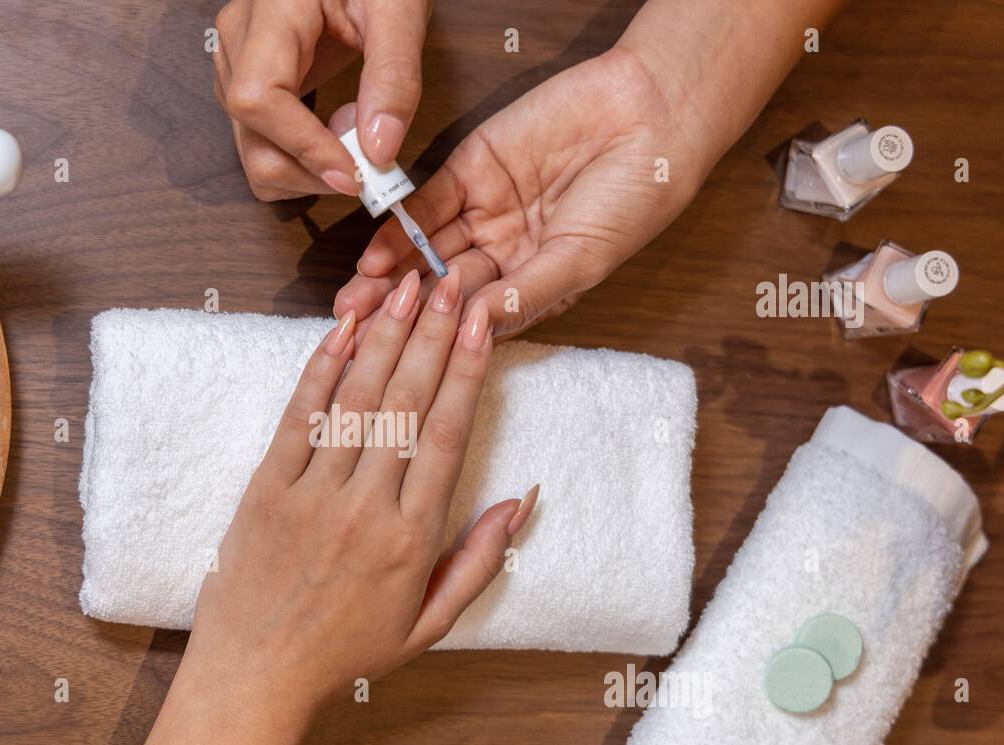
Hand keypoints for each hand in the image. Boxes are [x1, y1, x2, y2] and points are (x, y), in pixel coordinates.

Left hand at [76, 267, 538, 744]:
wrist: (255, 676)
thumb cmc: (346, 652)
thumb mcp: (429, 625)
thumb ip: (478, 561)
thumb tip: (522, 501)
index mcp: (410, 538)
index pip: (446, 435)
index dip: (465, 371)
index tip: (481, 322)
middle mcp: (363, 506)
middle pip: (405, 403)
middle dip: (430, 335)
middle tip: (449, 281)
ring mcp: (311, 494)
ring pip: (355, 401)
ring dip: (381, 338)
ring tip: (403, 288)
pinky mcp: (266, 490)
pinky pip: (297, 419)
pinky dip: (319, 371)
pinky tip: (340, 331)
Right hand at [212, 0, 431, 199]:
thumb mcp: (399, 10)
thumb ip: (394, 76)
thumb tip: (379, 149)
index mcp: (272, 9)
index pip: (259, 97)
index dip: (303, 147)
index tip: (353, 174)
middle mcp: (239, 38)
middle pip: (250, 135)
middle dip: (308, 172)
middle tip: (364, 172)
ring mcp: (235, 62)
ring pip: (251, 150)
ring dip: (304, 173)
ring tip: (352, 147)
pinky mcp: (246, 82)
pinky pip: (259, 143)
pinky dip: (298, 163)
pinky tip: (332, 142)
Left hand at [334, 47, 710, 337]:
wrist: (649, 114)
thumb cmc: (633, 198)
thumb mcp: (581, 258)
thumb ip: (526, 293)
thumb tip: (475, 330)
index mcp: (533, 289)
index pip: (472, 325)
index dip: (434, 346)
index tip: (394, 371)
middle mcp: (503, 257)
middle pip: (439, 292)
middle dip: (399, 314)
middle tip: (356, 338)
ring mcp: (485, 213)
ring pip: (426, 252)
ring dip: (390, 277)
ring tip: (354, 303)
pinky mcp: (471, 170)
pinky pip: (428, 205)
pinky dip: (402, 228)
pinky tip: (375, 256)